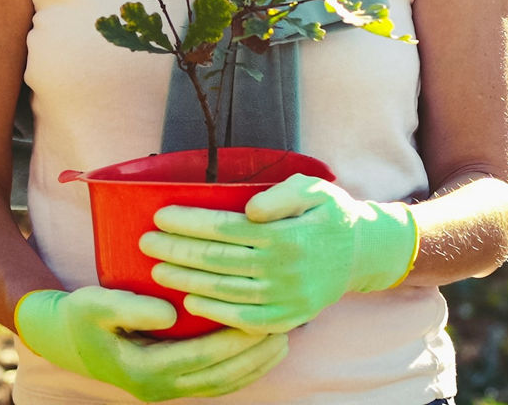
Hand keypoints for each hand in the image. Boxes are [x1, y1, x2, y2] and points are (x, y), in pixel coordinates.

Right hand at [14, 286, 286, 401]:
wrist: (62, 339)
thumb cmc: (80, 316)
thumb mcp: (96, 305)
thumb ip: (129, 308)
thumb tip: (170, 313)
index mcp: (145, 370)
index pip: (203, 357)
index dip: (235, 340)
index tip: (262, 318)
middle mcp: (159, 387)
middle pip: (220, 375)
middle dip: (255, 355)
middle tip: (287, 329)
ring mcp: (165, 389)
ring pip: (221, 384)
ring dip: (254, 365)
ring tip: (284, 340)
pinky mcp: (170, 382)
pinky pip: (214, 382)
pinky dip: (240, 370)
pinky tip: (259, 352)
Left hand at [140, 174, 418, 334]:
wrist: (362, 253)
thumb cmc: (331, 213)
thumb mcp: (315, 188)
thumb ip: (282, 195)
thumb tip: (250, 209)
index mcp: (287, 235)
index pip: (225, 228)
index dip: (189, 222)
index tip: (160, 215)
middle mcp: (285, 269)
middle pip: (218, 260)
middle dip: (177, 250)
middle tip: (145, 242)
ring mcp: (287, 298)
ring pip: (226, 291)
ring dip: (186, 281)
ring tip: (157, 270)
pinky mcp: (288, 318)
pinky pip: (245, 320)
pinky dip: (215, 312)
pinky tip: (191, 301)